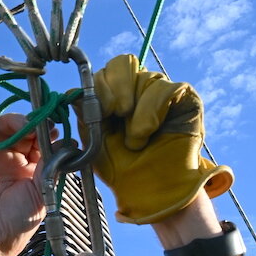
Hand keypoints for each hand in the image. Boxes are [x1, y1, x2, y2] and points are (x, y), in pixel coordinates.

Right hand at [0, 103, 45, 255]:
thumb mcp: (43, 190)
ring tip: (18, 126)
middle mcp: (12, 157)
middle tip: (38, 126)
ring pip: (2, 124)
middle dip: (32, 123)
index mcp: (32, 166)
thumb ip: (52, 163)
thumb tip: (67, 140)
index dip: (48, 129)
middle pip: (23, 127)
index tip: (55, 125)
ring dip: (13, 120)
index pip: (41, 138)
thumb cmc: (17, 220)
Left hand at [91, 55, 231, 223]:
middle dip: (115, 89)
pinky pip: (166, 88)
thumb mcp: (94, 140)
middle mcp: (138, 88)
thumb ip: (84, 114)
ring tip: (135, 140)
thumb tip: (71, 92)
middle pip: (122, 63)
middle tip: (115, 114)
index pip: (104, 71)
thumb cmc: (122, 169)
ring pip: (144, 77)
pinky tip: (147, 133)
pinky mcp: (185, 98)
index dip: (98, 86)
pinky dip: (150, 112)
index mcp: (114, 95)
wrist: (150, 191)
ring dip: (134, 112)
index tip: (99, 114)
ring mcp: (161, 91)